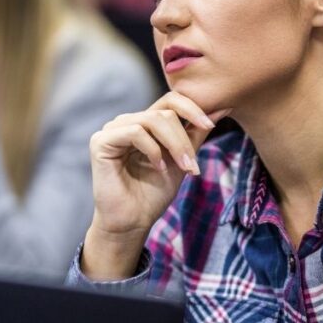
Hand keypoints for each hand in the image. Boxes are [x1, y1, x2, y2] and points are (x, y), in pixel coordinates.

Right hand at [81, 92, 230, 279]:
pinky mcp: (101, 141)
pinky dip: (153, 150)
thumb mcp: (182, 159)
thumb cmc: (154, 193)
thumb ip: (195, 133)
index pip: (170, 100)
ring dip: (175, 145)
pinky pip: (135, 132)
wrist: (132, 222)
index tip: (211, 124)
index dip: (192, 108)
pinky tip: (158, 167)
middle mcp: (127, 122)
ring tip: (183, 169)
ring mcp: (112, 130)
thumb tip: (221, 107)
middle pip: (165, 112)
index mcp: (144, 123)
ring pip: (153, 120)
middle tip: (194, 167)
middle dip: (185, 140)